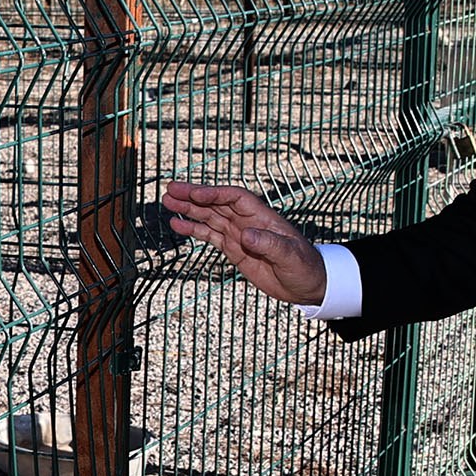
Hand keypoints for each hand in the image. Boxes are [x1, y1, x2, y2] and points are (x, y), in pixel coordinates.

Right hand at [160, 180, 326, 304]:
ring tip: (168, 202)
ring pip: (210, 216)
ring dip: (189, 209)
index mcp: (261, 217)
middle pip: (216, 203)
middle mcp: (247, 222)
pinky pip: (210, 235)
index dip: (214, 194)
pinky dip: (194, 229)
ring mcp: (239, 234)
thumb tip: (246, 235)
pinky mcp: (234, 249)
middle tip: (171, 190)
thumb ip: (269, 244)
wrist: (307, 284)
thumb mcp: (290, 256)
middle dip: (194, 196)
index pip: (234, 198)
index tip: (195, 195)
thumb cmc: (304, 266)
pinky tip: (178, 224)